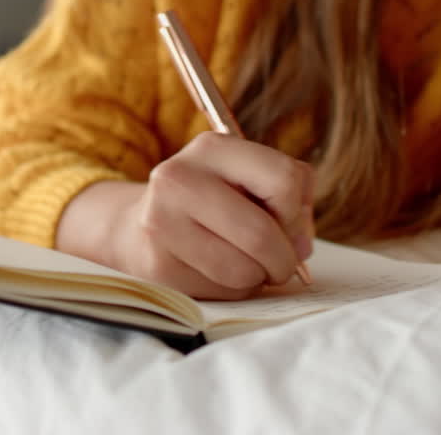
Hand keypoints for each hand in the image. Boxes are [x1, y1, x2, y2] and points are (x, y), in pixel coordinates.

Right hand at [110, 132, 314, 299]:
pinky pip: (220, 291)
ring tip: (247, 264)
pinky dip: (233, 289)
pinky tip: (217, 272)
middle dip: (283, 259)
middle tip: (281, 263)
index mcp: (212, 148)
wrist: (141, 229)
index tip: (286, 222)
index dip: (296, 212)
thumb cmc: (213, 204)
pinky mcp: (157, 265)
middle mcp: (179, 178)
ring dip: (258, 277)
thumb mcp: (250, 179)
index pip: (284, 180)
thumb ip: (290, 197)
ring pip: (242, 270)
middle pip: (261, 234)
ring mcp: (162, 222)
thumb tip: (300, 246)